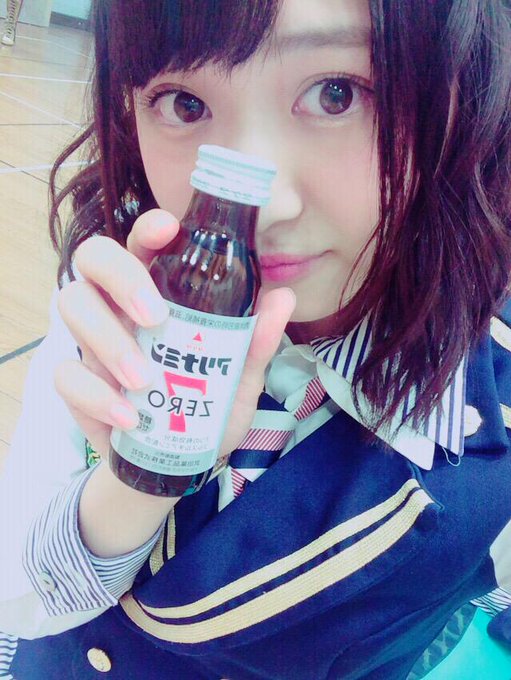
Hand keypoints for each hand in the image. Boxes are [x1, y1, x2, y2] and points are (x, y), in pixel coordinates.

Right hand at [55, 209, 294, 466]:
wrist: (180, 460)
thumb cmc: (208, 405)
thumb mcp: (241, 376)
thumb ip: (257, 341)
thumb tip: (283, 297)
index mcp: (157, 292)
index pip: (141, 242)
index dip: (147, 229)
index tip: (167, 230)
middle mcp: (119, 307)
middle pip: (93, 257)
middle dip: (121, 276)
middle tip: (156, 317)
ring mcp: (93, 343)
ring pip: (71, 304)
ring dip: (107, 340)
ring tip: (143, 380)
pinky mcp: (78, 384)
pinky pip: (66, 375)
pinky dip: (96, 395)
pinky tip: (129, 418)